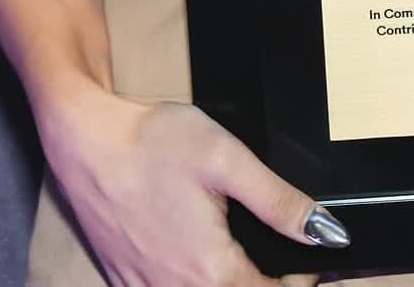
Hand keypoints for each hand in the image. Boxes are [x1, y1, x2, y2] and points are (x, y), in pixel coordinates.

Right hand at [39, 86, 343, 286]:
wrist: (87, 141)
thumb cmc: (152, 143)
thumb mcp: (227, 159)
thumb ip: (280, 201)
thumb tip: (327, 233)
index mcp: (211, 272)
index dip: (299, 282)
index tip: (307, 258)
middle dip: (266, 283)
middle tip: (280, 254)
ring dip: (232, 282)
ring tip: (243, 254)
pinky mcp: (126, 283)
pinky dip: (191, 281)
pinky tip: (197, 254)